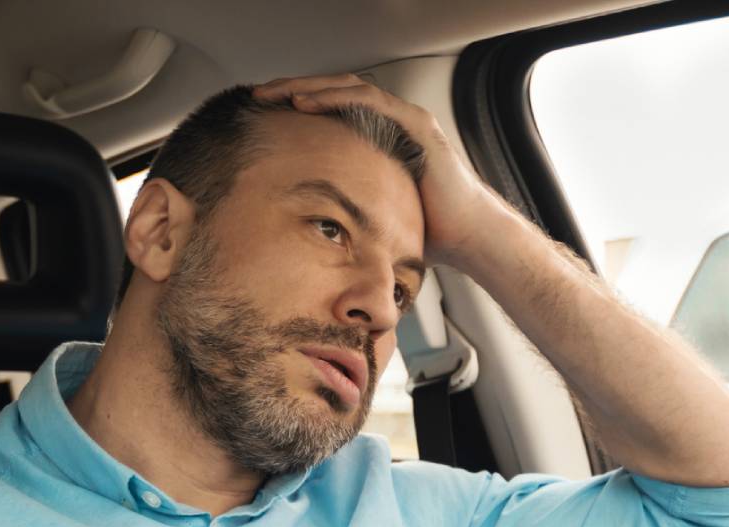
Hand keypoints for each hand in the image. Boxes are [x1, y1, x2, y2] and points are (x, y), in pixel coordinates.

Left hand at [252, 73, 509, 267]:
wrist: (468, 238)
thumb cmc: (429, 232)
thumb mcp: (374, 217)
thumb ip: (349, 211)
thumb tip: (312, 235)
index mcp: (383, 138)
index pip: (334, 110)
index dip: (299, 106)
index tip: (266, 115)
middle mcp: (394, 122)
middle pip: (336, 92)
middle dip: (295, 89)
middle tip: (260, 96)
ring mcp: (406, 119)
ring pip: (348, 88)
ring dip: (308, 87)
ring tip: (276, 93)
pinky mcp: (416, 125)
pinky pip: (369, 101)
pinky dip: (335, 97)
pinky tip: (306, 102)